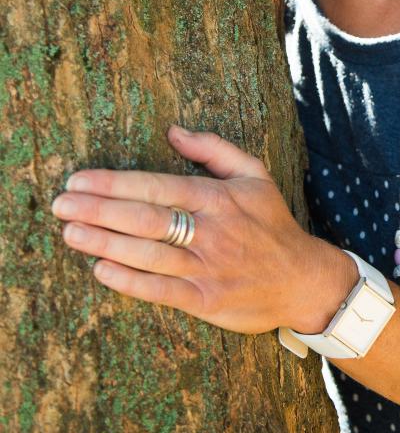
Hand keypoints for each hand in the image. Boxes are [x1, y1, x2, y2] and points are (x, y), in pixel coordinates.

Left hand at [51, 125, 338, 333]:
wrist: (304, 279)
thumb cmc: (271, 224)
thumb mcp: (254, 174)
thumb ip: (213, 149)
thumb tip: (173, 131)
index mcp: (217, 197)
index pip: (157, 186)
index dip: (114, 183)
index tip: (79, 179)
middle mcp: (210, 231)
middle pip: (145, 218)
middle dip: (99, 210)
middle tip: (61, 204)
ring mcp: (207, 267)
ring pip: (148, 254)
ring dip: (105, 243)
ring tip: (70, 233)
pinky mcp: (206, 301)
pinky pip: (161, 291)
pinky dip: (130, 281)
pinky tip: (102, 270)